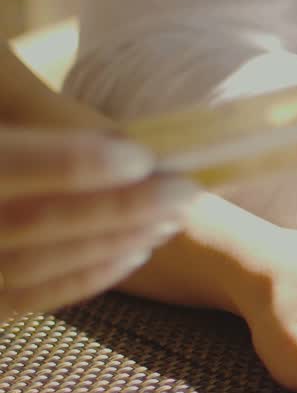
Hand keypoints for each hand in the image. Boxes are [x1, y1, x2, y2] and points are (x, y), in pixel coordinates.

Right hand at [0, 126, 197, 318]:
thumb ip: (24, 94)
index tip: (140, 155)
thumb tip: (116, 130)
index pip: (3, 165)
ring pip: (29, 266)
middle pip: (28, 222)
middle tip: (182, 190)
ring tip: (169, 218)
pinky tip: (134, 252)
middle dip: (115, 208)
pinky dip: (82, 277)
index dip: (70, 162)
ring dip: (109, 242)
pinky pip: (22, 298)